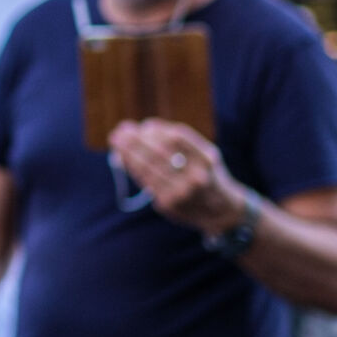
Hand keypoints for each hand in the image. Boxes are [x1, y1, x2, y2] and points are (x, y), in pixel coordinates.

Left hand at [108, 119, 250, 235]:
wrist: (220, 210)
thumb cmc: (205, 174)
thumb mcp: (203, 154)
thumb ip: (179, 141)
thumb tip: (142, 128)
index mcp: (207, 159)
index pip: (176, 138)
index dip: (156, 130)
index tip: (142, 125)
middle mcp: (196, 175)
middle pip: (159, 152)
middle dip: (135, 140)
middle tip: (119, 131)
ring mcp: (182, 191)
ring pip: (149, 167)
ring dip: (128, 152)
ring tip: (115, 141)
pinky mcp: (169, 203)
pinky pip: (145, 181)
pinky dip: (132, 167)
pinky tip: (122, 158)